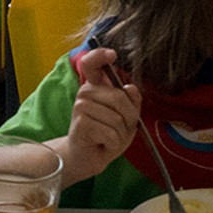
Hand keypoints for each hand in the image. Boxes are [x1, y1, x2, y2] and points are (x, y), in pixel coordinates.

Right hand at [63, 48, 141, 182]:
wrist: (88, 157)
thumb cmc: (107, 135)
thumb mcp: (126, 118)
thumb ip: (132, 102)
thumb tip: (130, 87)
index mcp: (95, 86)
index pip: (92, 64)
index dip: (100, 56)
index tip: (112, 55)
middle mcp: (85, 92)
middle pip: (119, 98)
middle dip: (129, 118)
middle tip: (121, 130)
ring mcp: (80, 106)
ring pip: (117, 118)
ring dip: (120, 134)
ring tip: (110, 138)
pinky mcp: (80, 123)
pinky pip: (110, 133)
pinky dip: (113, 143)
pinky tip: (103, 144)